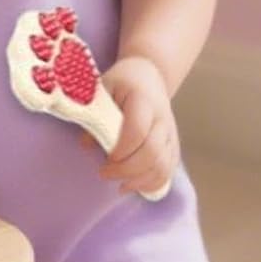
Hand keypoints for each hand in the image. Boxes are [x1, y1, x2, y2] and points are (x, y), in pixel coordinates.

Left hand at [85, 55, 178, 196]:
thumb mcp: (103, 89)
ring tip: (120, 185)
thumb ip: (95, 114)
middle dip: (127, 169)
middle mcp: (162, 117)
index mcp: (143, 100)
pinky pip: (169, 169)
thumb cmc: (122, 82)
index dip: (121, 150)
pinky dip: (154, 183)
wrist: (150, 75)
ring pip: (163, 165)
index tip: (106, 158)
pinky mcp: (174, 144)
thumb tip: (86, 144)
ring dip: (141, 181)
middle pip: (151, 152)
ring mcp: (171, 132)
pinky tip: (136, 186)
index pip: (137, 131)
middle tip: (105, 173)